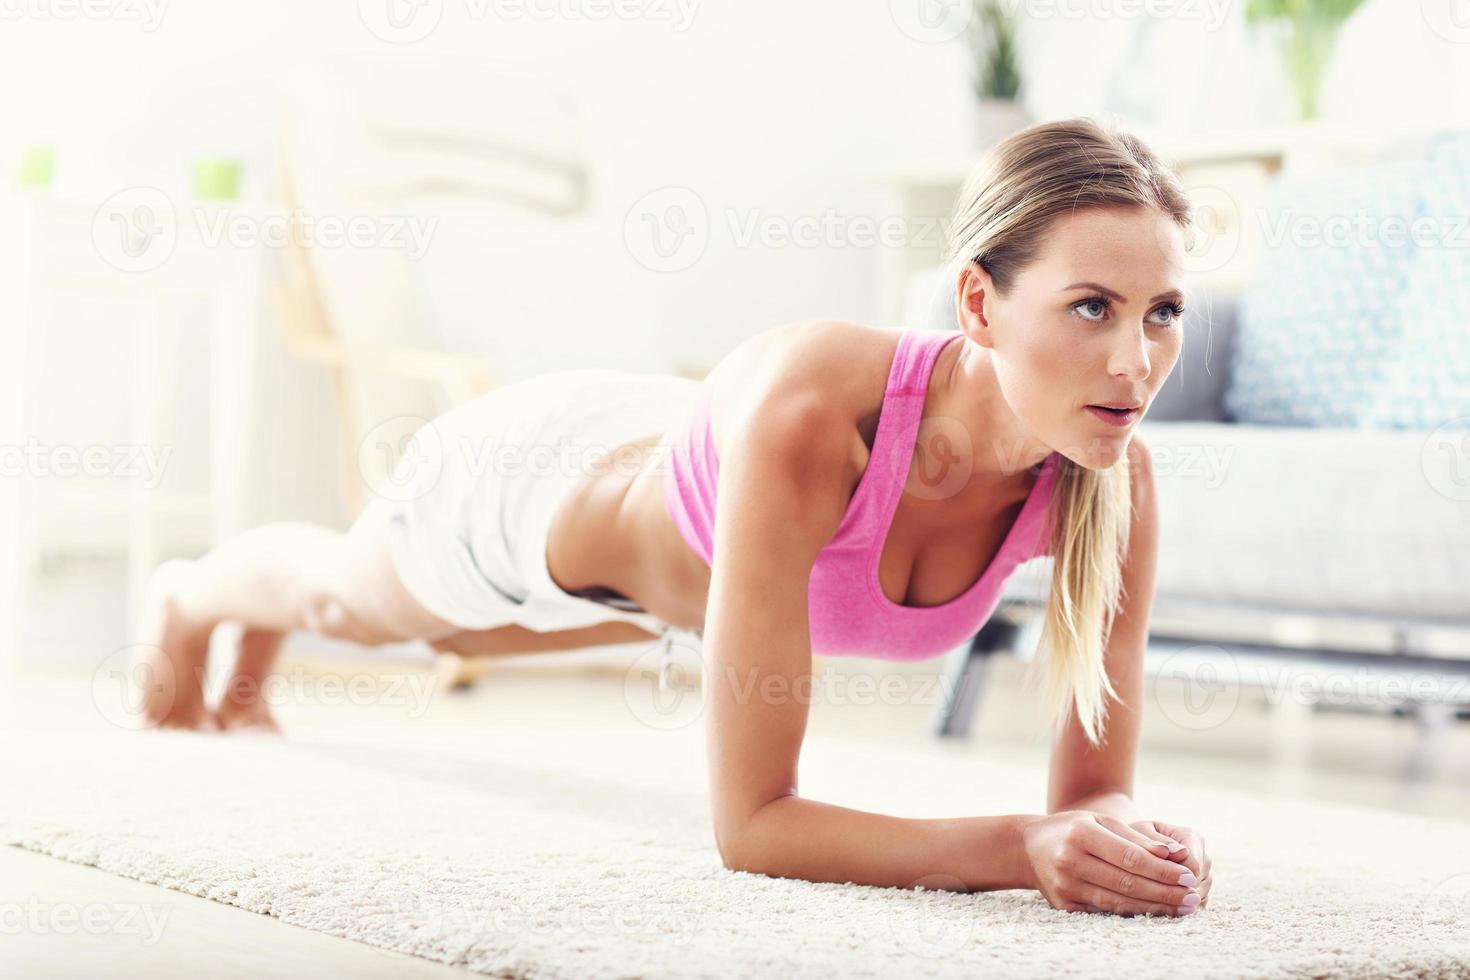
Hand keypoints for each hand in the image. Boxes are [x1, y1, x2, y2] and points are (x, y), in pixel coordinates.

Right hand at [1022, 810, 1202, 916]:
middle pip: (1127, 882)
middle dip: (1165, 891)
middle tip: (1193, 897)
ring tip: (1182, 908)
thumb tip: (1175, 853)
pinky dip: (1133, 912)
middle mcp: (1071, 861)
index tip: (1188, 876)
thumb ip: (1137, 837)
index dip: (1162, 869)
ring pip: (1119, 901)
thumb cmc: (1072, 829)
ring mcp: (1066, 886)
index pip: (1130, 857)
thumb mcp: (1100, 821)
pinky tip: (1155, 912)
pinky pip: (1106, 911)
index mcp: (1081, 834)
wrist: (1028, 848)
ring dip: (1155, 907)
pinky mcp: (1065, 906)